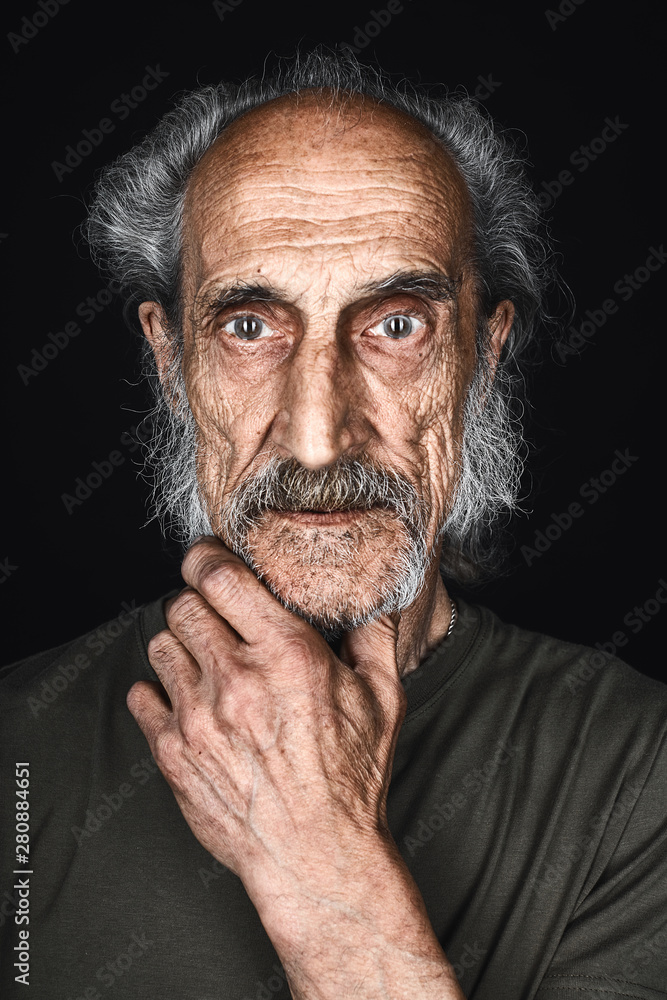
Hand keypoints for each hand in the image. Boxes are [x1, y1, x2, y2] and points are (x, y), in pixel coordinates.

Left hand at [126, 535, 406, 911]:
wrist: (315, 856)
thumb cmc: (353, 778)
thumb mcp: (383, 699)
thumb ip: (375, 635)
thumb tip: (377, 593)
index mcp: (287, 654)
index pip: (221, 577)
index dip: (207, 557)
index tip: (208, 558)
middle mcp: (236, 679)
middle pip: (184, 605)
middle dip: (198, 604)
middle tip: (216, 618)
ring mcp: (198, 717)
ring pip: (160, 645)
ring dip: (180, 646)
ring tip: (205, 662)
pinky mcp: (173, 752)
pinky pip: (143, 695)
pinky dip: (158, 691)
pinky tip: (186, 700)